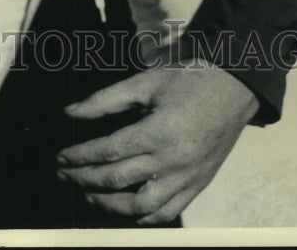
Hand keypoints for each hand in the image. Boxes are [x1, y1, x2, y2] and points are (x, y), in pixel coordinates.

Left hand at [56, 61, 258, 223]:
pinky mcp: (198, 185)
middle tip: (63, 175)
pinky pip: (167, 212)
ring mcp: (187, 178)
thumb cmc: (190, 79)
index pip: (108, 152)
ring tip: (88, 194)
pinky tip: (125, 208)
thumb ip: (106, 99)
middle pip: (117, 179)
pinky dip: (142, 216)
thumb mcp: (146, 81)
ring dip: (108, 205)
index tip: (60, 157)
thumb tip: (70, 112)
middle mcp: (173, 161)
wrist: (235, 88)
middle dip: (84, 179)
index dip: (79, 156)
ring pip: (140, 206)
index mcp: (159, 132)